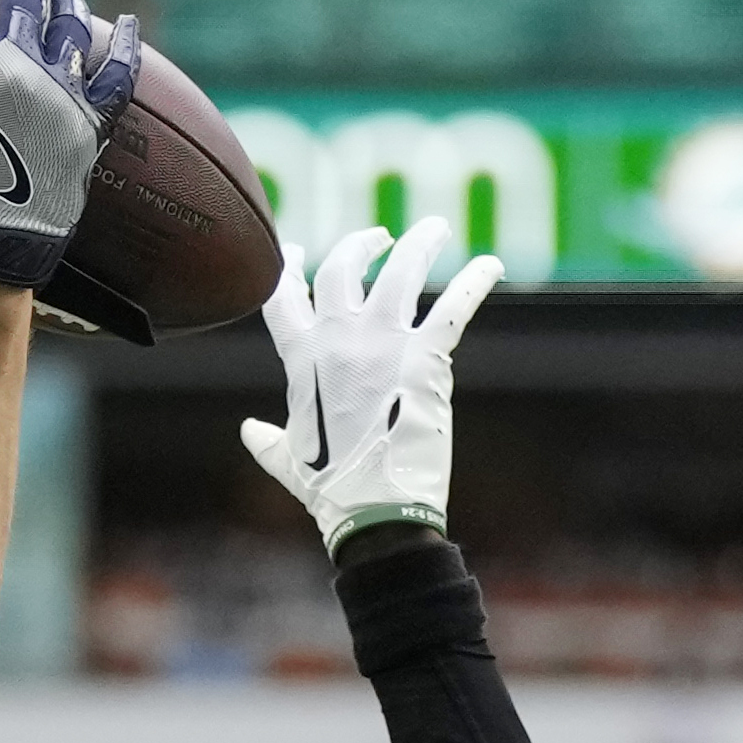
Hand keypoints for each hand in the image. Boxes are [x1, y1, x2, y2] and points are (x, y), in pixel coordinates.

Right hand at [247, 215, 500, 548]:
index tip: (300, 249)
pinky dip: (476, 282)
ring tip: (434, 230)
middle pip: (341, 267)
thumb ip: (268, 440)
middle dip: (360, 245)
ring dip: (419, 244)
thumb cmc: (331, 491)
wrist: (374, 511)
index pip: (284, 295)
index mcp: (302, 359)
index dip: (290, 264)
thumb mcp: (288, 461)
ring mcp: (382, 345)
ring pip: (399, 271)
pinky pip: (454, 308)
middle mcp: (338, 340)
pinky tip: (492, 265)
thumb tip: (249, 430)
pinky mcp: (426, 359)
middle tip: (381, 238)